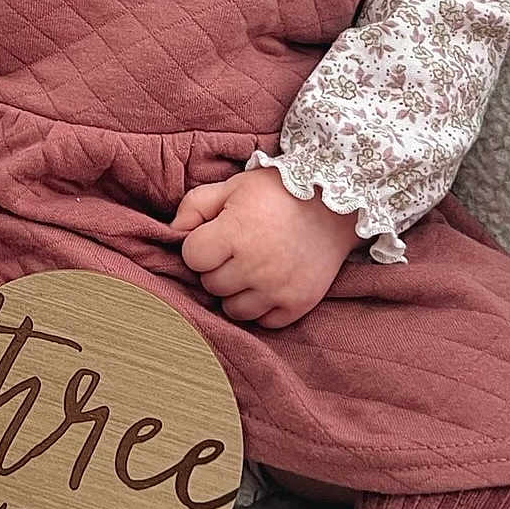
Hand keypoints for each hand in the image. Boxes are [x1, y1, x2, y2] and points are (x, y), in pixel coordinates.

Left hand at [171, 169, 362, 328]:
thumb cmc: (279, 192)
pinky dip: (262, 307)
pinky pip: (263, 322)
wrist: (337, 206)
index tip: (216, 235)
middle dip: (217, 268)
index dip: (200, 246)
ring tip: (252, 268)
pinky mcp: (298, 304)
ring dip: (236, 292)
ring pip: (233, 309)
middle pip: (210, 284)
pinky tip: (269, 283)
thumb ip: (195, 206)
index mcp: (236, 234)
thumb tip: (172, 231)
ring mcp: (278, 289)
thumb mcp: (233, 186)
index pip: (192, 257)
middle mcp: (256, 266)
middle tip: (237, 250)